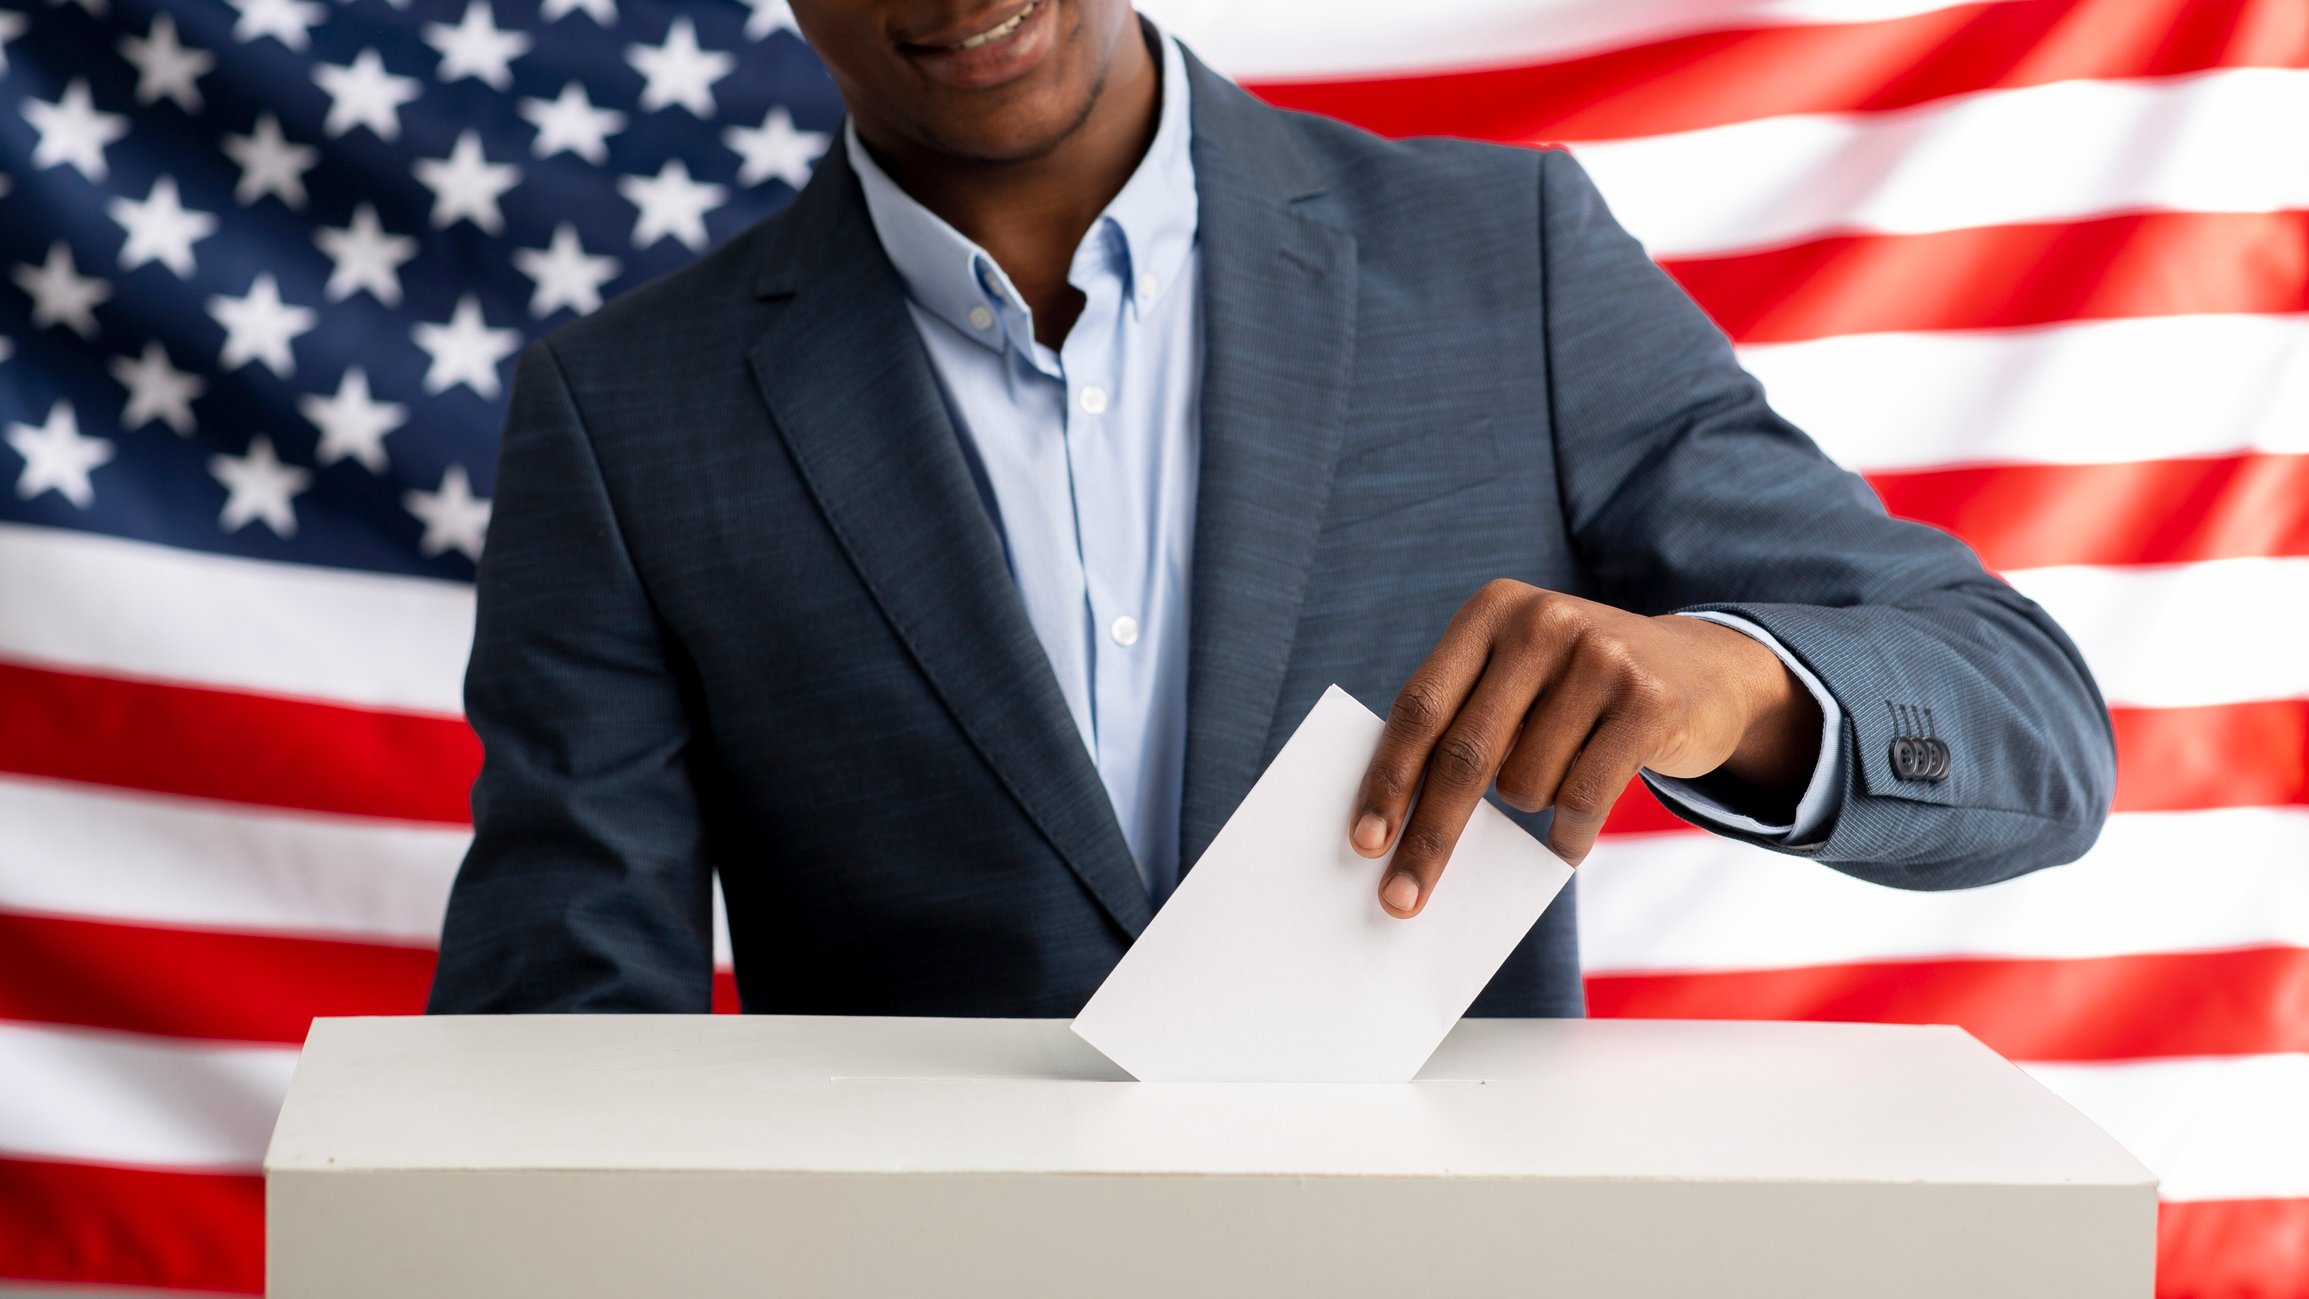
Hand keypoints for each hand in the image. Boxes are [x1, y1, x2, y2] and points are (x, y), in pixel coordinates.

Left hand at [1351, 580, 1822, 916]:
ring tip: (1559, 774)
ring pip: (1525, 784)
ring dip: (1530, 806)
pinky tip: (1567, 841)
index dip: (1387, 778)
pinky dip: (1568, 837)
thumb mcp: (1518, 677)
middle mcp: (1542, 623)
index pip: (1419, 706)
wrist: (1706, 669)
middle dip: (1429, 836)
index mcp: (1490, 611)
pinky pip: (1584, 801)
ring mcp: (1601, 657)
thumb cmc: (1577, 691)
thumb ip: (1464, 721)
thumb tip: (1397, 825)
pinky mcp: (1649, 702)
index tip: (1363, 842)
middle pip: (1464, 754)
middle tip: (1401, 898)